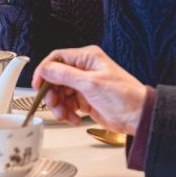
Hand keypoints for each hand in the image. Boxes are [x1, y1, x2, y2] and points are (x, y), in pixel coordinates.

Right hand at [33, 45, 148, 133]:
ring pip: (60, 93)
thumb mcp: (91, 84)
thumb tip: (45, 69)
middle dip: (52, 93)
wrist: (137, 116)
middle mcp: (84, 70)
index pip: (57, 59)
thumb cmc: (124, 95)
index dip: (44, 71)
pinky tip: (74, 118)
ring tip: (65, 115)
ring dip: (59, 106)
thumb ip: (65, 75)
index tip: (38, 85)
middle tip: (54, 105)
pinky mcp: (86, 100)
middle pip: (56, 78)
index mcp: (87, 58)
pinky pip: (68, 105)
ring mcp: (85, 85)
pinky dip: (68, 113)